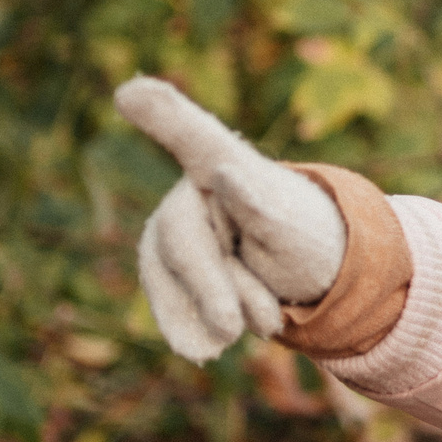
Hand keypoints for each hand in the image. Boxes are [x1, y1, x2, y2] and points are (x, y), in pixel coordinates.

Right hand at [116, 77, 347, 362]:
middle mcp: (193, 189)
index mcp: (226, 165)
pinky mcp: (171, 265)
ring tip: (248, 333)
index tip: (132, 91)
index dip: (166, 117)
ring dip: (205, 311)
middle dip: (208, 288)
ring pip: (166, 274)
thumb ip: (261, 203)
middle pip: (178, 239)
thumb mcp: (296, 226)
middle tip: (236, 331)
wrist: (309, 275)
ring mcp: (176, 226)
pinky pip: (165, 293)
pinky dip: (184, 324)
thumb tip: (227, 174)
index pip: (196, 138)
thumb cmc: (307, 239)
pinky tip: (201, 349)